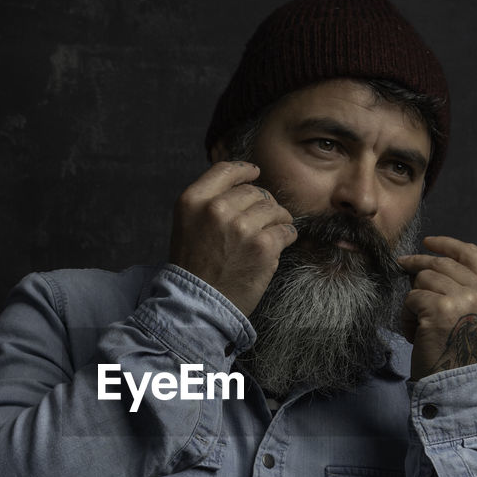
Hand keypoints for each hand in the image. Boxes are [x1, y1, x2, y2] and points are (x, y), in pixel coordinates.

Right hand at [169, 161, 296, 317]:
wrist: (197, 305)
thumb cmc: (194, 267)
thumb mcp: (188, 225)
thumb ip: (209, 202)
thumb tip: (244, 185)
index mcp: (193, 200)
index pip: (226, 170)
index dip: (245, 171)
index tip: (255, 173)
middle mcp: (216, 209)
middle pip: (255, 191)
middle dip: (264, 204)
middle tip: (265, 220)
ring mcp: (241, 227)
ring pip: (274, 209)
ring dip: (279, 220)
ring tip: (274, 232)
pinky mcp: (263, 246)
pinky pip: (286, 231)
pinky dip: (287, 237)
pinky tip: (281, 244)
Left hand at [396, 236, 476, 381]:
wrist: (454, 380)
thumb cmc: (459, 349)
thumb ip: (466, 286)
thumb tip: (430, 261)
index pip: (471, 253)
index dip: (447, 244)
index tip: (428, 243)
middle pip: (442, 263)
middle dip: (418, 264)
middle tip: (402, 265)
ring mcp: (464, 298)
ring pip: (424, 279)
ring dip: (414, 299)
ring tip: (420, 322)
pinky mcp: (439, 308)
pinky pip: (411, 298)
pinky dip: (406, 316)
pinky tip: (415, 332)